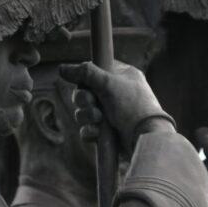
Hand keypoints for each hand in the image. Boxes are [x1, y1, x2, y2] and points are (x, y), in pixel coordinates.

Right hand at [59, 61, 174, 148]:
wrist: (145, 138)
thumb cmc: (132, 106)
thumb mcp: (109, 84)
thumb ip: (85, 73)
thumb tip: (62, 68)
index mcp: (121, 76)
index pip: (95, 70)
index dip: (85, 76)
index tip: (82, 81)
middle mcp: (116, 93)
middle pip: (85, 91)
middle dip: (84, 99)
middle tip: (91, 102)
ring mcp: (112, 113)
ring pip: (85, 111)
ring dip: (86, 115)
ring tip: (98, 119)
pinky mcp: (108, 132)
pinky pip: (89, 129)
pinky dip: (90, 131)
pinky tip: (97, 132)